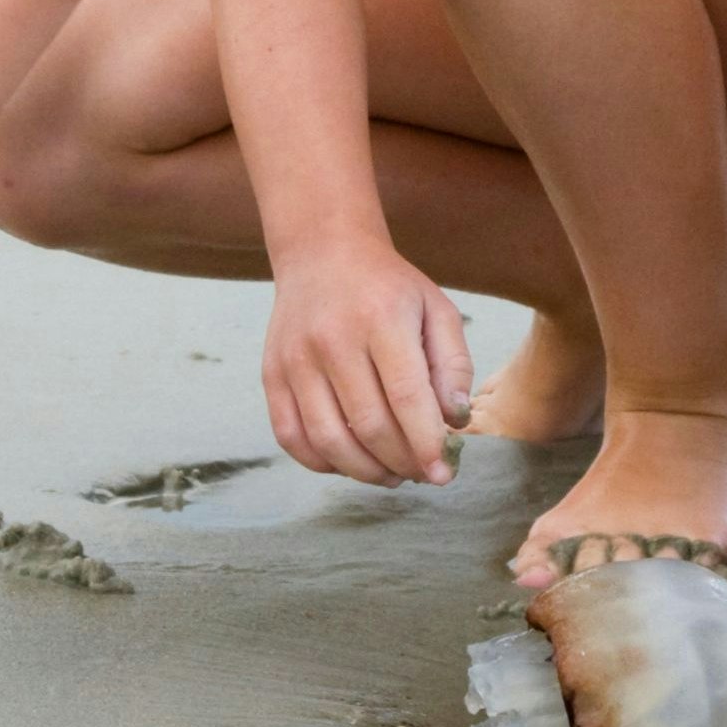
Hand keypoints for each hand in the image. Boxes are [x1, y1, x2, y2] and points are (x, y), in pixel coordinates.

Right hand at [263, 240, 473, 486]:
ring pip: (329, 440)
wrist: (322, 252)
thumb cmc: (388, 288)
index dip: (427, 444)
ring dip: (365, 472)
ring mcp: (295, 358)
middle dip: (402, 463)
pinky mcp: (271, 373)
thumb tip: (455, 420)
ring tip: (391, 474)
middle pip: (369, 426)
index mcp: (381, 319)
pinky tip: (350, 461)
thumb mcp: (436, 309)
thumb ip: (454, 364)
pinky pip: (291, 437)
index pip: (407, 397)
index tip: (444, 474)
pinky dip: (322, 463)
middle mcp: (333, 339)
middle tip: (421, 473)